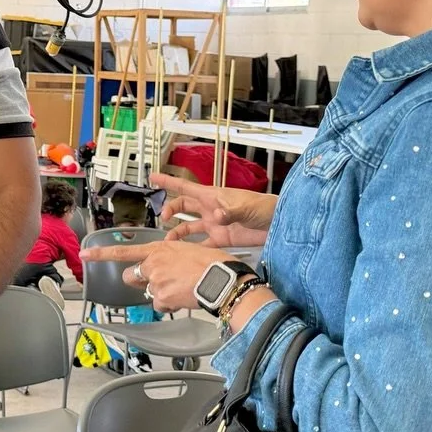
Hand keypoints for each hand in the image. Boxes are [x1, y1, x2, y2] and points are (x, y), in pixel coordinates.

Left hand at [80, 238, 235, 313]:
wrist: (222, 279)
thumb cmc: (213, 263)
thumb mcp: (188, 249)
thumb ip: (169, 256)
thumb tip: (164, 266)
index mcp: (159, 248)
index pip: (123, 252)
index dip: (101, 255)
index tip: (85, 255)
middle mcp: (153, 264)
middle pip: (131, 277)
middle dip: (139, 281)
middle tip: (157, 281)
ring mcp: (156, 282)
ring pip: (149, 293)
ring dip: (161, 294)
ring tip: (182, 288)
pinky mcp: (162, 299)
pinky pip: (161, 306)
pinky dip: (170, 305)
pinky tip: (185, 297)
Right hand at [150, 172, 271, 247]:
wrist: (278, 224)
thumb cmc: (264, 207)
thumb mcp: (246, 207)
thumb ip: (230, 212)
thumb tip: (216, 216)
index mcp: (212, 196)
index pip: (185, 187)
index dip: (168, 181)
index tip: (153, 176)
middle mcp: (210, 209)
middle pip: (183, 206)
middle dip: (170, 210)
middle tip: (162, 217)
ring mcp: (215, 224)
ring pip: (189, 227)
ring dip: (177, 233)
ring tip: (168, 241)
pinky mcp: (222, 239)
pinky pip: (202, 244)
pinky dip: (193, 248)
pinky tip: (185, 254)